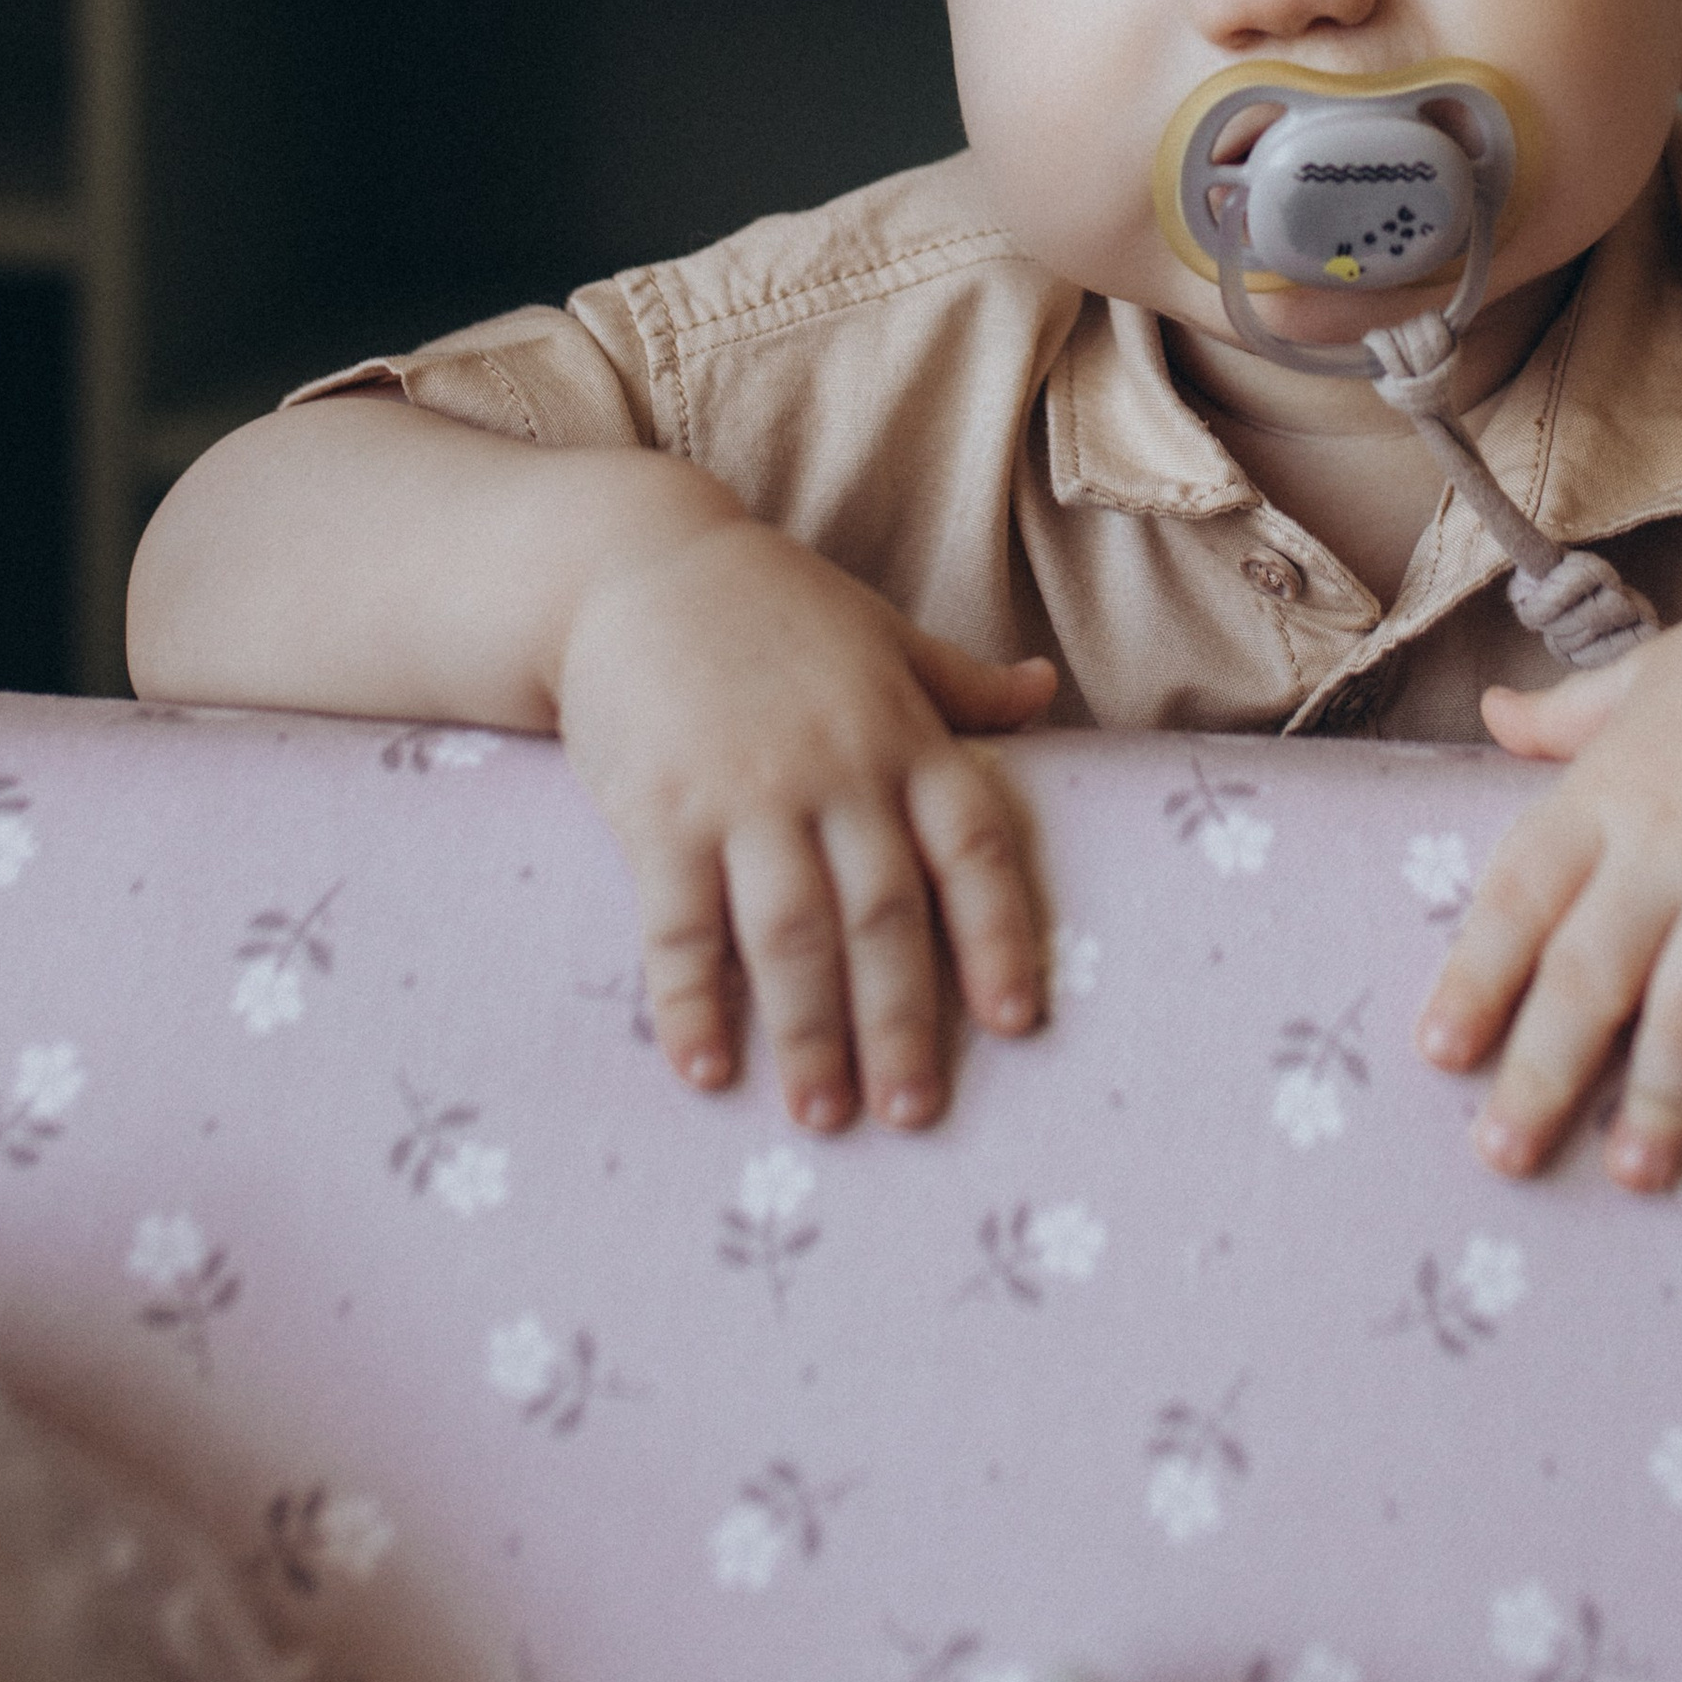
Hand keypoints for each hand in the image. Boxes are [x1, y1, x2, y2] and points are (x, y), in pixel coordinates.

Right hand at [556, 509, 1056, 1130]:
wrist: (636, 564)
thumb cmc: (773, 607)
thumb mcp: (883, 635)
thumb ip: (961, 685)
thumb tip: (1045, 692)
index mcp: (903, 734)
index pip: (973, 849)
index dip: (1002, 936)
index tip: (1020, 1021)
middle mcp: (837, 771)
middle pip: (884, 915)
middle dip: (902, 1023)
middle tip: (914, 1114)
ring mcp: (746, 794)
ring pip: (792, 935)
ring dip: (809, 1034)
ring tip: (823, 1117)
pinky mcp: (660, 812)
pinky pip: (680, 925)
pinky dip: (693, 1001)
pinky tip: (707, 1068)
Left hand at [1417, 568, 1681, 1190]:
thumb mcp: (1644, 677)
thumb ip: (1564, 716)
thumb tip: (1490, 710)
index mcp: (1607, 796)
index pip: (1517, 897)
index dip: (1475, 977)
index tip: (1438, 1051)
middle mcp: (1667, 853)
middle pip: (1589, 976)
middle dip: (1543, 1072)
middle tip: (1505, 1155)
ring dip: (1664, 1100)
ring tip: (1633, 1173)